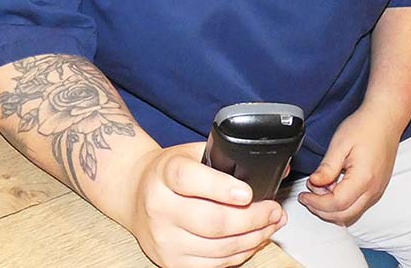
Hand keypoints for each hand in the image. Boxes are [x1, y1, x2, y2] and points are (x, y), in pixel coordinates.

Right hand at [124, 142, 286, 267]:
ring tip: (270, 225)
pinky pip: (215, 264)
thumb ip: (225, 157)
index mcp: (164, 174)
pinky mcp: (171, 262)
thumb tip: (275, 166)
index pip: (189, 180)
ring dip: (253, 238)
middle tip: (273, 210)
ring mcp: (165, 239)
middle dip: (252, 218)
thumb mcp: (190, 153)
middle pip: (212, 221)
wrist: (135, 196)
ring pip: (219, 247)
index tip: (247, 192)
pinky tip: (252, 240)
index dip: (220, 187)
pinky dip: (240, 254)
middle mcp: (160, 208)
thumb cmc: (168, 173)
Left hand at [297, 105, 400, 225]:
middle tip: (307, 197)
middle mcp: (373, 190)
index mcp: (363, 179)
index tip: (304, 196)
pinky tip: (332, 188)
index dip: (316, 203)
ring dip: (332, 209)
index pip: (336, 204)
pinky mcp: (376, 189)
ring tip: (319, 190)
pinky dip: (342, 204)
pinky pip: (358, 206)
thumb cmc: (365, 127)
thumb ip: (327, 167)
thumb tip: (314, 184)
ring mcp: (377, 191)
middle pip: (344, 215)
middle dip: (322, 210)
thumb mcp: (339, 144)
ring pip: (351, 214)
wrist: (385, 120)